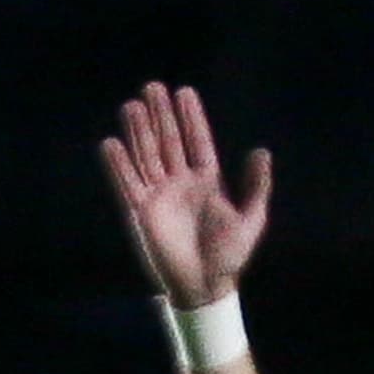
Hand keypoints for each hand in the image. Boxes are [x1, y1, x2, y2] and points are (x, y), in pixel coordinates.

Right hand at [101, 81, 272, 309]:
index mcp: (207, 181)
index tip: (184, 92)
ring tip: (133, 105)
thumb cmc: (230, 257)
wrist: (204, 286)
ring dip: (139, 132)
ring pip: (146, 156)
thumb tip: (261, 152)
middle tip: (153, 87)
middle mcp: (181, 183)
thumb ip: (256, 186)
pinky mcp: (141, 213)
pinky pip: (127, 184)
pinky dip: (119, 165)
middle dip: (161, 115)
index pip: (197, 141)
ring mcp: (159, 196)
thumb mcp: (251, 220)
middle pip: (168, 141)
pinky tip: (111, 143)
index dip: (191, 117)